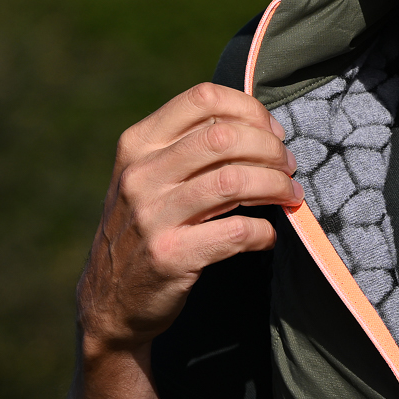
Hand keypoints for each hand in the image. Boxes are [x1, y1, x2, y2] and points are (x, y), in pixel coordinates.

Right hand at [77, 82, 302, 357]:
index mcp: (137, 144)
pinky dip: (264, 232)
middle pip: (224, 136)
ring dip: (276, 186)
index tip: (272, 132)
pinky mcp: (169, 256)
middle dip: (271, 149)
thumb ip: (187, 147)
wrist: (108, 300)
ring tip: (291, 196)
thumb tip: (260, 126)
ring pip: (234, 181)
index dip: (250, 109)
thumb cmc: (145, 228)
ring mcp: (152, 216)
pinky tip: (268, 236)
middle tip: (289, 167)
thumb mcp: (148, 177)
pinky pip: (236, 231)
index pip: (202, 98)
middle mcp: (141, 175)